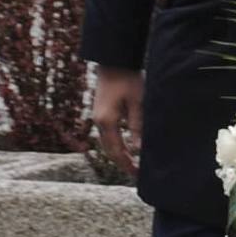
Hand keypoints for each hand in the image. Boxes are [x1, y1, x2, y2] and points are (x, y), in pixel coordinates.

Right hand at [90, 64, 143, 178]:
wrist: (113, 62)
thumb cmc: (128, 79)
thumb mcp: (138, 103)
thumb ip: (137, 126)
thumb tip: (138, 149)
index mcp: (107, 121)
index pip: (116, 150)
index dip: (126, 164)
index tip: (137, 174)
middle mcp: (98, 122)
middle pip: (109, 150)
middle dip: (122, 163)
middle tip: (135, 174)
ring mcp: (97, 117)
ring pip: (106, 143)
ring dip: (118, 154)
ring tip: (131, 163)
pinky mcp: (100, 112)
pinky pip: (106, 135)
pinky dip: (115, 144)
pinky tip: (125, 147)